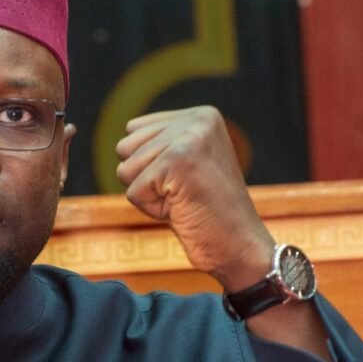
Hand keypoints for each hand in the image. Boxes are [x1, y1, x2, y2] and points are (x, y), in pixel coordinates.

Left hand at [116, 106, 272, 289]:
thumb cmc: (209, 214)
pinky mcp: (176, 161)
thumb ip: (161, 145)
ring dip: (150, 194)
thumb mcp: (187, 166)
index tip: (186, 180)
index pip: (133, 132)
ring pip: (126, 169)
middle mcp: (197, 119)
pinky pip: (133, 192)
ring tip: (184, 200)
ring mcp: (188, 138)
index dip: (150, 166)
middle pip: (125, 148)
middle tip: (185, 192)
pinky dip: (152, 210)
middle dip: (146, 179)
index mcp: (201, 115)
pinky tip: (183, 210)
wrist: (239, 246)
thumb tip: (123, 141)